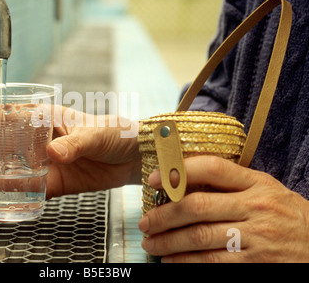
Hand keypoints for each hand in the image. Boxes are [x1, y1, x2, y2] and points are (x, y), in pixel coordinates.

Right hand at [0, 106, 141, 198]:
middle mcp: (44, 141)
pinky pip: (33, 189)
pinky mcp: (58, 182)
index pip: (14, 116)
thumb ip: (74, 143)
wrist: (136, 158)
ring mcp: (49, 163)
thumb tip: (52, 154)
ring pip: (16, 170)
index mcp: (49, 119)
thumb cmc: (116, 134)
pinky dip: (16, 195)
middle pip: (8, 146)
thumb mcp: (95, 134)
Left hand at [139, 155, 308, 262]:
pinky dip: (186, 262)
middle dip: (163, 215)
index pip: (213, 167)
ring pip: (200, 237)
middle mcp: (256, 207)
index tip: (153, 179)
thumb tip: (182, 179)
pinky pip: (212, 262)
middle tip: (144, 222)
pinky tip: (171, 261)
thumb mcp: (264, 190)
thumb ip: (230, 183)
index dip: (178, 171)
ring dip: (168, 241)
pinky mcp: (255, 263)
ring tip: (151, 243)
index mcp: (256, 183)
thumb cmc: (285, 215)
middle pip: (198, 206)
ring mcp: (256, 237)